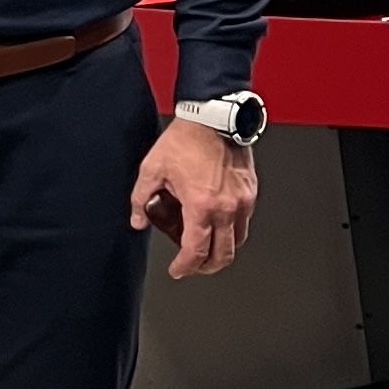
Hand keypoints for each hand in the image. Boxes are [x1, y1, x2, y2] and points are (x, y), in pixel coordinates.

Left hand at [131, 116, 256, 278]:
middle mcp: (226, 207)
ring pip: (237, 241)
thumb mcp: (152, 169)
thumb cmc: (186, 139)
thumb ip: (141, 198)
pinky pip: (244, 222)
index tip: (178, 270)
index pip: (196, 250)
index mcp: (201, 204)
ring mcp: (243, 201)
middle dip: (206, 267)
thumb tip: (137, 220)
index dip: (186, 266)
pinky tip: (217, 224)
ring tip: (206, 247)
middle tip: (193, 266)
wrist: (213, 117)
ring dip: (222, 250)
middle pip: (223, 255)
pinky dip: (232, 230)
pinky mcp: (250, 192)